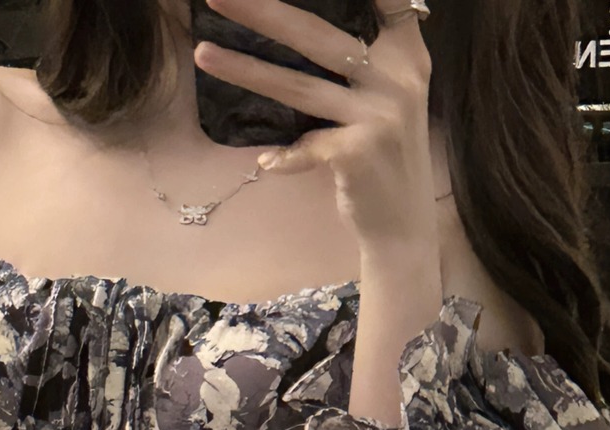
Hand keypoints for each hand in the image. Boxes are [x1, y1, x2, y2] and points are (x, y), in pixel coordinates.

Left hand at [194, 0, 436, 253]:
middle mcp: (398, 77)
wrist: (403, 228)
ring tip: (203, 54)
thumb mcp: (387, 97)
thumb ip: (364, 56)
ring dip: (246, 70)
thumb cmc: (383, 157)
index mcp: (405, 52)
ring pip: (300, 86)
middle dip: (262, 10)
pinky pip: (306, 147)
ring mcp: (380, 115)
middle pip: (318, 34)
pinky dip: (283, 158)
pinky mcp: (361, 153)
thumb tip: (292, 21)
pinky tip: (264, 164)